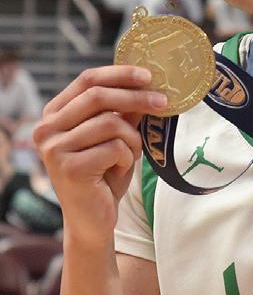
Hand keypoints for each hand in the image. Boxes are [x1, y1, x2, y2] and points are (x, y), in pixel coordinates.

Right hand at [33, 66, 166, 247]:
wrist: (92, 220)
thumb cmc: (103, 175)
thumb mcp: (115, 137)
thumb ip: (123, 111)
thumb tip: (146, 82)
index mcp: (54, 114)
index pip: (87, 80)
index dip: (119, 74)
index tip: (148, 75)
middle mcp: (47, 128)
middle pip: (98, 96)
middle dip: (136, 97)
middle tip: (163, 102)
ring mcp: (54, 148)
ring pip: (111, 123)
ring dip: (132, 139)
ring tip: (130, 156)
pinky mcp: (69, 168)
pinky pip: (114, 148)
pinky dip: (126, 158)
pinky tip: (118, 171)